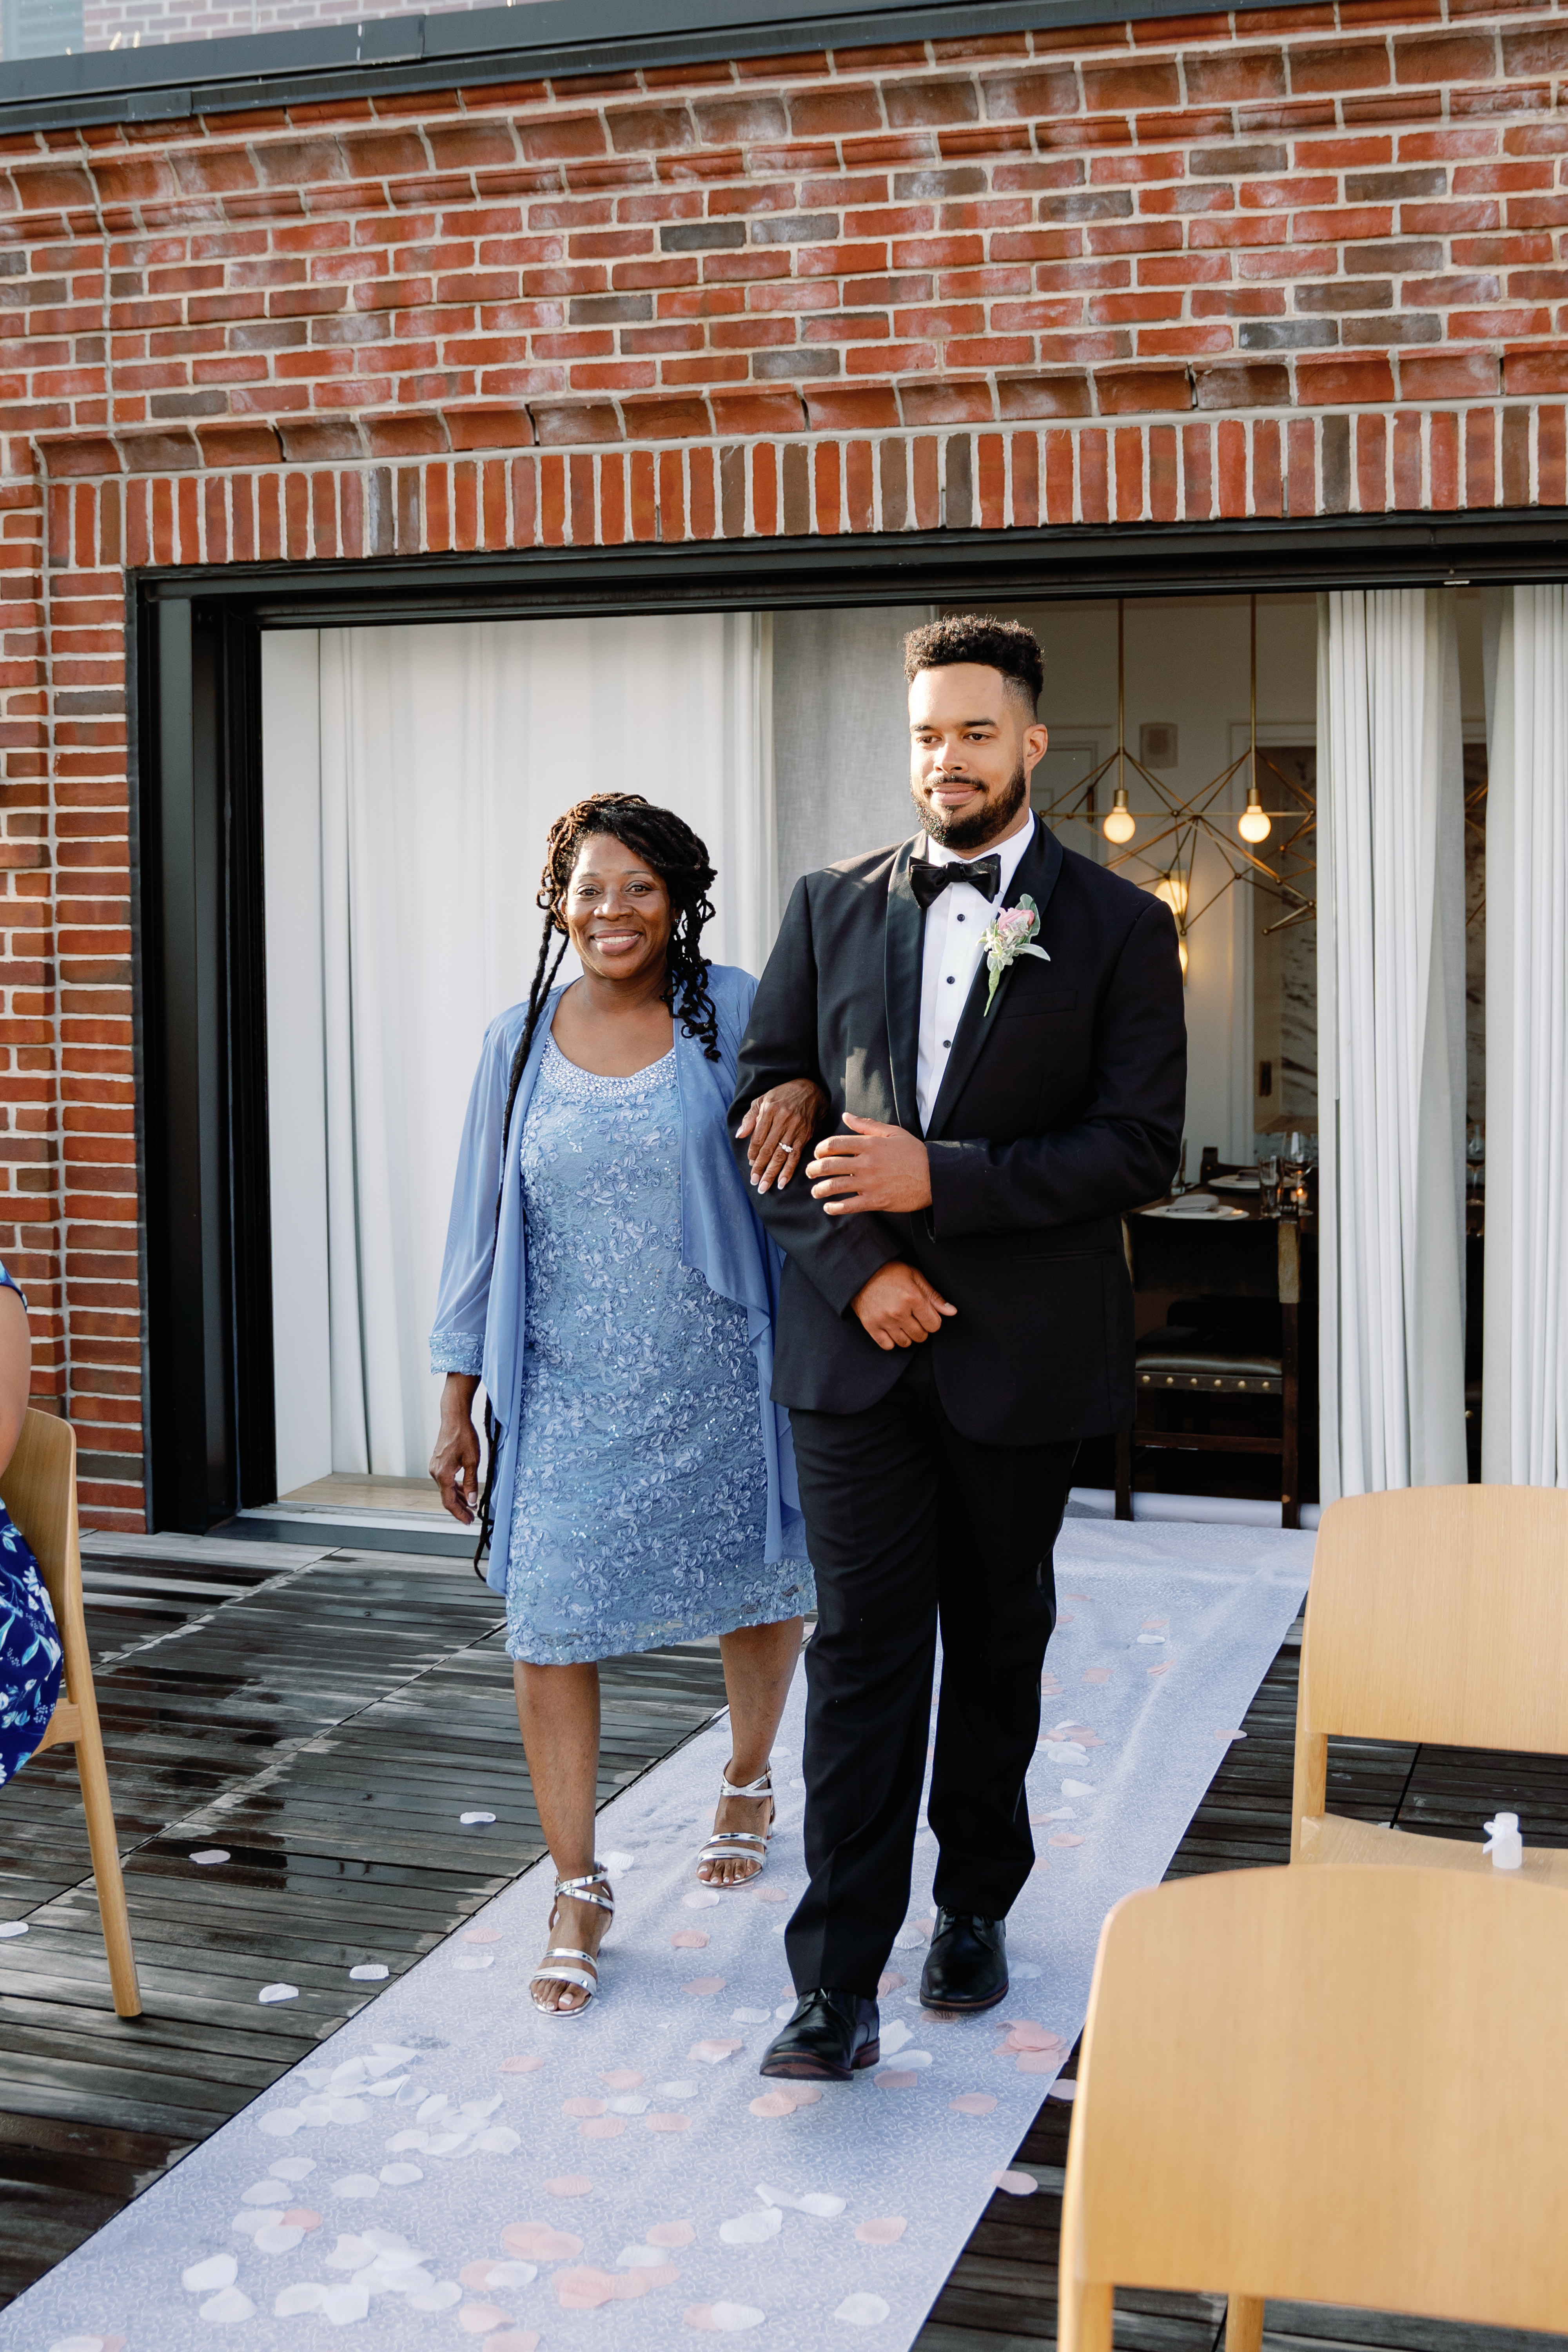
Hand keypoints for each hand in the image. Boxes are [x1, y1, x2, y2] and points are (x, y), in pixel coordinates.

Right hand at [430, 1373, 480, 1523]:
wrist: (454, 1418)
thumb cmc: (464, 1436)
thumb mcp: (473, 1461)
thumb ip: (471, 1482)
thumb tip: (473, 1501)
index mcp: (442, 1475)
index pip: (449, 1502)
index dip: (459, 1514)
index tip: (468, 1521)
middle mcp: (435, 1473)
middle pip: (447, 1497)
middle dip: (460, 1509)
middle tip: (472, 1518)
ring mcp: (435, 1467)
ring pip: (447, 1489)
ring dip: (459, 1498)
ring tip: (471, 1507)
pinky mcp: (438, 1463)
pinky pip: (446, 1480)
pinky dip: (456, 1487)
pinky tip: (465, 1491)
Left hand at [737, 1077, 826, 1193]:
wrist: (811, 1090)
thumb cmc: (783, 1095)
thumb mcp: (763, 1099)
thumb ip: (750, 1117)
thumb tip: (739, 1135)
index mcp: (769, 1111)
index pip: (758, 1137)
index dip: (753, 1153)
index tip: (750, 1165)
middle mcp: (782, 1120)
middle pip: (768, 1149)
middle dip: (760, 1168)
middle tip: (755, 1183)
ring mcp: (795, 1129)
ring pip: (781, 1155)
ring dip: (772, 1173)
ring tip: (765, 1187)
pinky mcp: (805, 1135)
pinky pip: (795, 1155)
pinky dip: (789, 1170)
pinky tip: (782, 1182)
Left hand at [807, 1113, 932, 1215]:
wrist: (935, 1177)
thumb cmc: (914, 1153)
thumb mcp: (893, 1133)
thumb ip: (867, 1126)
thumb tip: (845, 1116)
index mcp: (870, 1145)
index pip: (834, 1144)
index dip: (820, 1149)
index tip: (818, 1154)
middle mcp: (867, 1163)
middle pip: (830, 1165)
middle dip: (814, 1169)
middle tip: (810, 1172)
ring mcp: (870, 1183)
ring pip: (835, 1186)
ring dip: (820, 1189)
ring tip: (816, 1191)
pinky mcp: (876, 1201)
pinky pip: (849, 1206)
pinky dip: (835, 1208)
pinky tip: (829, 1207)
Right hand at [849, 1262, 956, 1349]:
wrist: (861, 1271)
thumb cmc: (890, 1272)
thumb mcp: (915, 1277)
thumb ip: (934, 1296)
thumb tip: (952, 1312)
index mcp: (912, 1298)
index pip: (934, 1325)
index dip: (932, 1321)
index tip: (925, 1314)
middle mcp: (898, 1312)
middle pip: (921, 1336)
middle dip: (921, 1329)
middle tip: (914, 1317)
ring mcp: (883, 1321)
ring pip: (905, 1343)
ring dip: (907, 1335)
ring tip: (903, 1323)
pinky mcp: (871, 1326)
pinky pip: (887, 1346)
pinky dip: (891, 1340)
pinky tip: (891, 1328)